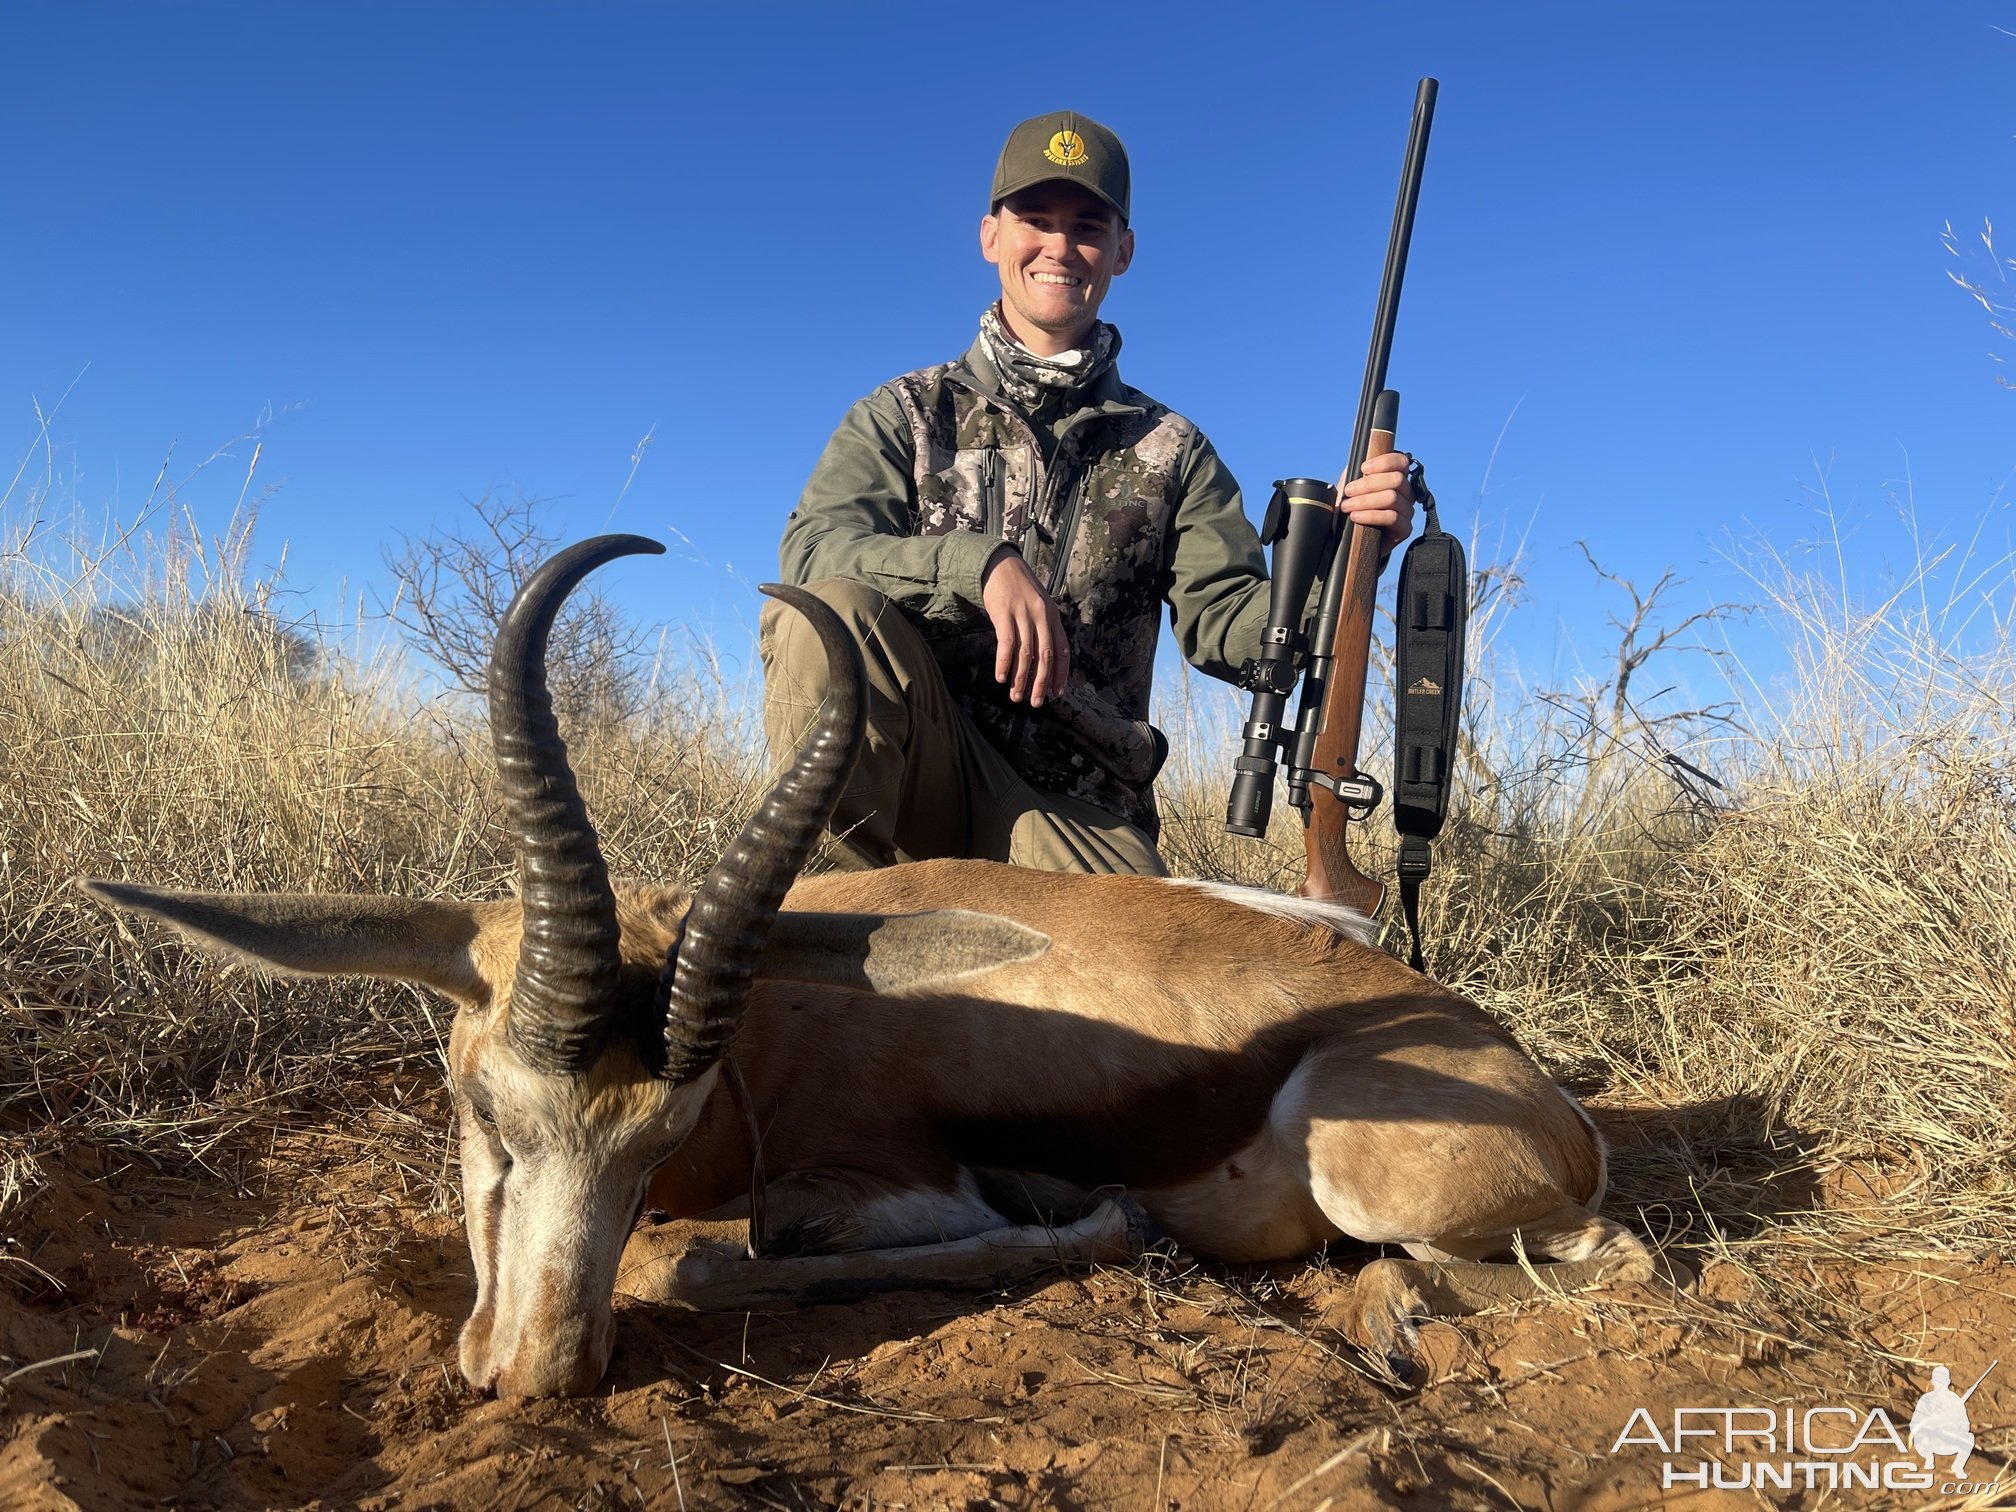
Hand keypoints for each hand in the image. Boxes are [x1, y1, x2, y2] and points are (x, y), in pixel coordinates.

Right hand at [981, 546, 1069, 706]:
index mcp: (1052, 616)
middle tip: (1036, 703)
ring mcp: (1023, 614)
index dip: (1060, 674)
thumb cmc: (1019, 588)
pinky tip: (1001, 678)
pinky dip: (1004, 663)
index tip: (1056, 693)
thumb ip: (1043, 628)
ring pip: (1026, 654)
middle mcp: (1041, 616)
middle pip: (1045, 656)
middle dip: (1041, 683)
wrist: (999, 564)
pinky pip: (1006, 644)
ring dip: (1021, 678)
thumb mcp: (1039, 605)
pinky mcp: (1004, 613)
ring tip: (1016, 696)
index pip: (1062, 650)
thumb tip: (1044, 657)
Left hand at [1339, 449, 1416, 552]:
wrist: (1348, 539)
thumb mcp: (1352, 485)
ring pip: (1392, 498)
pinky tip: (1356, 517)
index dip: (1384, 462)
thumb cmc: (1351, 508)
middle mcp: (1406, 493)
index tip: (1363, 468)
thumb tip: (1364, 458)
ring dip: (1365, 501)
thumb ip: (1359, 471)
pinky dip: (1371, 515)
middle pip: (1396, 479)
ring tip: (1347, 507)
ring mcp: (1407, 511)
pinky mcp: (1404, 529)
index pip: (1401, 461)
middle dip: (1368, 484)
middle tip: (1348, 492)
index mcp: (1396, 478)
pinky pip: (1392, 517)